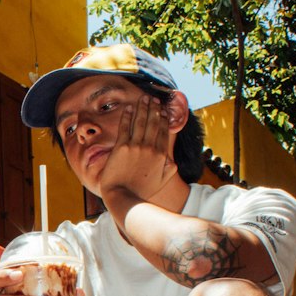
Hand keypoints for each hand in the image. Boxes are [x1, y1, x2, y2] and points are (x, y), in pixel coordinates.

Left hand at [96, 96, 177, 210]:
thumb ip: (169, 170)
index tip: (164, 111)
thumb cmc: (142, 192)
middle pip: (153, 123)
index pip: (164, 132)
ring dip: (143, 108)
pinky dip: (127, 116)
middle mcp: (150, 148)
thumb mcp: (161, 182)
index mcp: (161, 155)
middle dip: (154, 109)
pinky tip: (128, 108)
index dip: (164, 119)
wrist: (124, 197)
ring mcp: (136, 147)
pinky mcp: (121, 147)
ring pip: (141, 122)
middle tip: (154, 99)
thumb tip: (174, 163)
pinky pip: (125, 128)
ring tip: (144, 98)